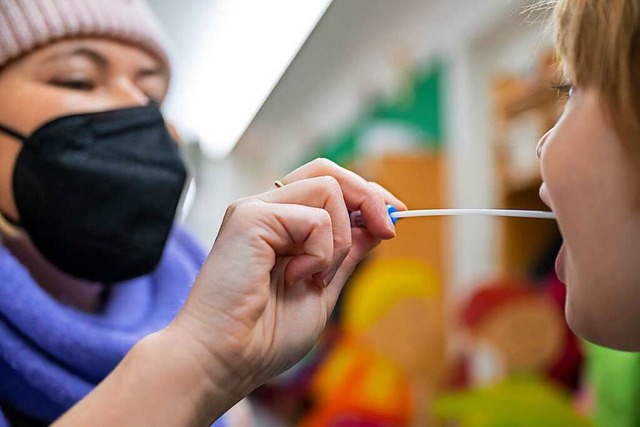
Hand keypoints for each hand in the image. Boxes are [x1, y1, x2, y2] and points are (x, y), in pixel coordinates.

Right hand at [173, 158, 405, 399]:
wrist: (228, 360)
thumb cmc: (265, 336)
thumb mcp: (323, 289)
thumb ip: (346, 254)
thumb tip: (376, 225)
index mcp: (281, 225)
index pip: (328, 186)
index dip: (366, 195)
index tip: (396, 215)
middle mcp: (267, 210)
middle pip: (328, 172)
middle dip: (368, 196)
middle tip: (388, 230)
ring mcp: (256, 209)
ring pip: (328, 189)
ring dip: (339, 239)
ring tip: (313, 275)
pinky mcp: (251, 216)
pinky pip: (315, 219)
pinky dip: (320, 253)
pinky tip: (295, 277)